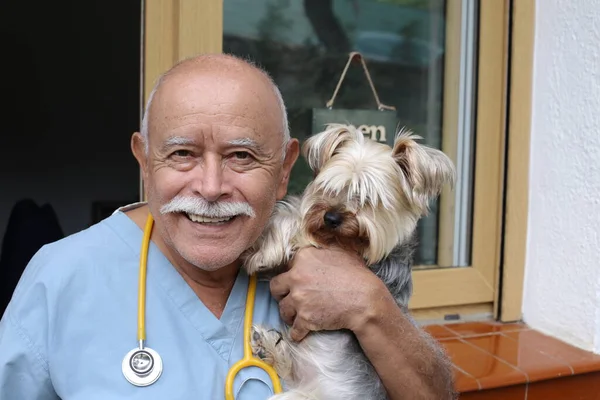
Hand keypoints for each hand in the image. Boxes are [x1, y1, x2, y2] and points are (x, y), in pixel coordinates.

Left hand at [269, 246, 387, 341]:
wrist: (365, 300)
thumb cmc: (357, 275)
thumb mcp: (341, 252)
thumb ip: (324, 248)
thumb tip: (320, 246)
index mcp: (304, 257)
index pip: (288, 266)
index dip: (292, 274)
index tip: (296, 281)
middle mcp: (297, 276)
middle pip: (276, 287)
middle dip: (281, 293)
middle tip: (289, 297)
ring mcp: (299, 298)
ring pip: (283, 309)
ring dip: (289, 313)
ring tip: (295, 316)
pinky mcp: (305, 318)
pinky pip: (294, 329)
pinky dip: (297, 333)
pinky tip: (299, 334)